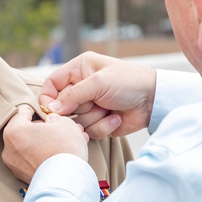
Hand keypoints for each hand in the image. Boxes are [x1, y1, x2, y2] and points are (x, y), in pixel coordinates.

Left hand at [2, 105, 88, 183]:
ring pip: (31, 147)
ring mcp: (15, 166)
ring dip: (46, 143)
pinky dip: (44, 157)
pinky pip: (33, 161)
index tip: (48, 112)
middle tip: (59, 129)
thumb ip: (55, 118)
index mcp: (14, 131)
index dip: (38, 109)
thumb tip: (51, 122)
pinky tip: (59, 156)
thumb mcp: (64, 123)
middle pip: (26, 131)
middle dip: (43, 129)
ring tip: (64, 143)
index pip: (23, 111)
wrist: (67, 181)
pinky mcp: (23, 177)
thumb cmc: (64, 149)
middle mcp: (9, 149)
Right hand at [39, 52, 156, 139]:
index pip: (51, 84)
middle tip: (94, 104)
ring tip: (109, 108)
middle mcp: (81, 88)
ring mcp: (90, 106)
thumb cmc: (128, 82)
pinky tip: (115, 118)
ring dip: (94, 118)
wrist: (153, 101)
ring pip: (75, 122)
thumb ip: (72, 95)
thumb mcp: (98, 82)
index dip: (48, 98)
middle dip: (79, 109)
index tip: (52, 111)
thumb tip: (52, 109)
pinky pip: (89, 132)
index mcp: (79, 69)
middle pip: (62, 107)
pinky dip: (103, 126)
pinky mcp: (98, 122)